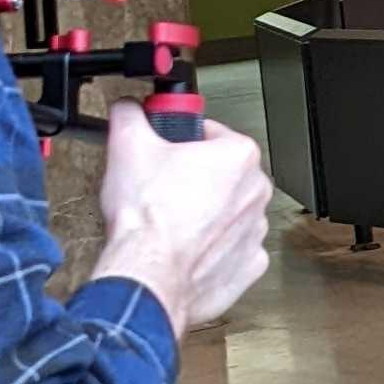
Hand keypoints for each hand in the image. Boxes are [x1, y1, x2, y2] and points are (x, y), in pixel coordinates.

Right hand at [94, 104, 271, 334]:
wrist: (148, 274)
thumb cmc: (147, 218)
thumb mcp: (127, 146)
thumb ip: (131, 115)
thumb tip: (130, 108)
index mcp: (238, 156)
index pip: (211, 133)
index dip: (183, 140)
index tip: (167, 150)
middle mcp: (255, 192)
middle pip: (223, 174)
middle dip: (195, 178)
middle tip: (164, 186)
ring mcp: (255, 231)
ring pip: (229, 212)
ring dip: (205, 214)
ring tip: (171, 220)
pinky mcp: (248, 266)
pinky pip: (231, 249)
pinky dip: (212, 248)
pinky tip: (186, 247)